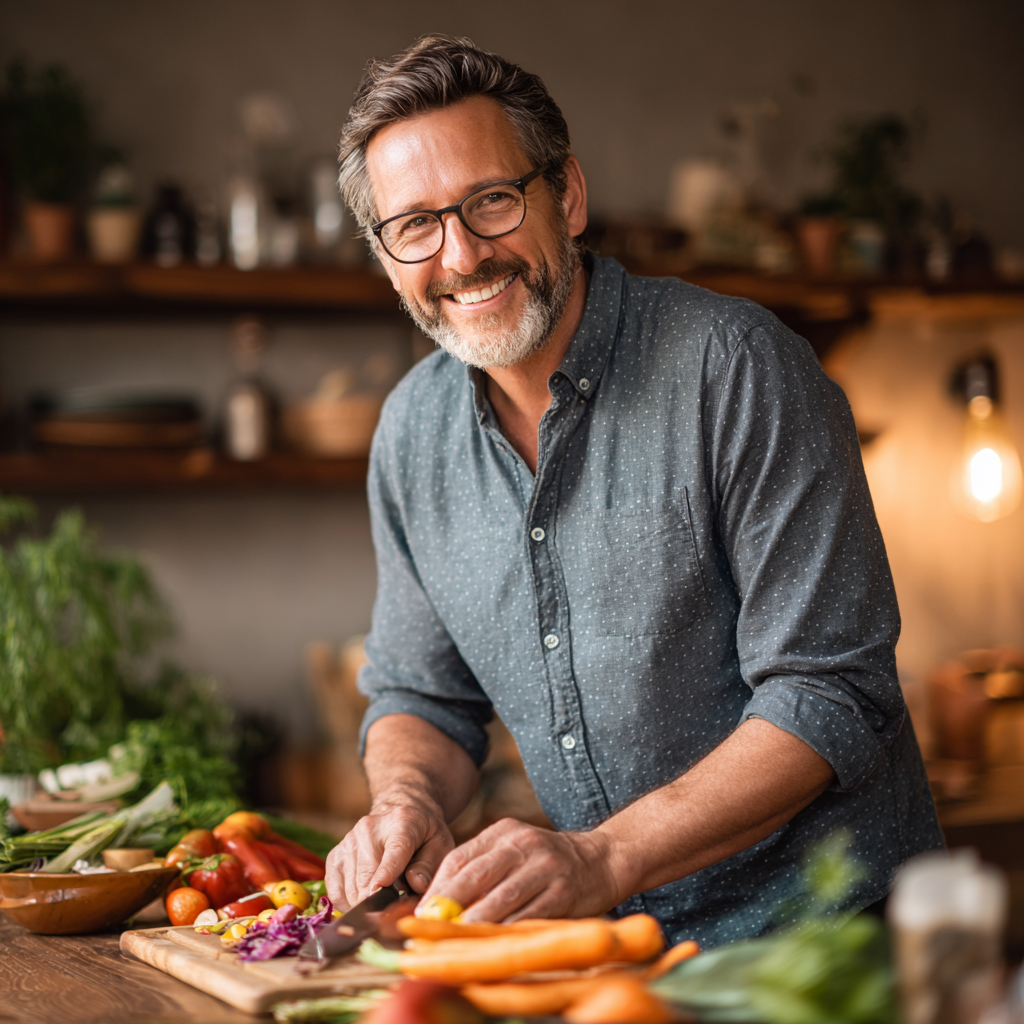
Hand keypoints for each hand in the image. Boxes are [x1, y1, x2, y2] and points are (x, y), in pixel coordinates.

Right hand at [325, 802, 454, 911]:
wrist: (399, 813)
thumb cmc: (422, 835)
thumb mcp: (439, 845)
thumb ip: (430, 865)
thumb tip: (416, 884)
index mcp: (402, 823)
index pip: (394, 851)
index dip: (386, 874)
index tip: (379, 894)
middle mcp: (369, 829)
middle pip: (367, 877)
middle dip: (379, 904)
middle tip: (393, 915)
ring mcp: (349, 841)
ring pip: (351, 889)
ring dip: (365, 906)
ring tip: (381, 904)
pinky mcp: (335, 854)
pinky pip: (335, 891)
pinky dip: (348, 904)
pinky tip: (364, 902)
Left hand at [421, 817, 619, 921]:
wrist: (600, 859)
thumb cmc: (545, 862)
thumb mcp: (513, 850)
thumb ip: (480, 868)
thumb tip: (436, 904)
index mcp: (504, 831)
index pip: (459, 857)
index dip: (437, 887)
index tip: (422, 913)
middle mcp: (523, 843)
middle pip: (476, 875)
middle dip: (449, 906)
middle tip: (431, 930)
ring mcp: (545, 866)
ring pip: (502, 898)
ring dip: (476, 923)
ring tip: (457, 940)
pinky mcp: (564, 890)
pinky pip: (530, 915)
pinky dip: (508, 932)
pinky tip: (494, 944)